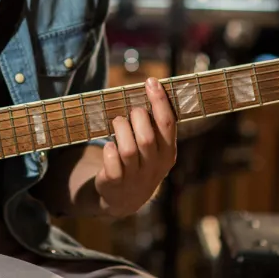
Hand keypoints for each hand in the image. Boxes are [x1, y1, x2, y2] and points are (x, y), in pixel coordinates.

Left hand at [94, 77, 176, 217]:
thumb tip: (152, 88)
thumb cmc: (141, 161)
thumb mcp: (155, 149)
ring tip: (118, 122)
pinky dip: (109, 149)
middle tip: (131, 111)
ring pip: (128, 149)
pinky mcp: (114, 183)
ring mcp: (134, 177)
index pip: (168, 124)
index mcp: (168, 153)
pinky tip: (110, 145)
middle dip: (137, 117)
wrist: (125, 198)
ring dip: (120, 129)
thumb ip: (156, 125)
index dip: (159, 101)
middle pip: (147, 137)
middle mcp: (154, 167)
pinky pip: (112, 162)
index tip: (151, 81)